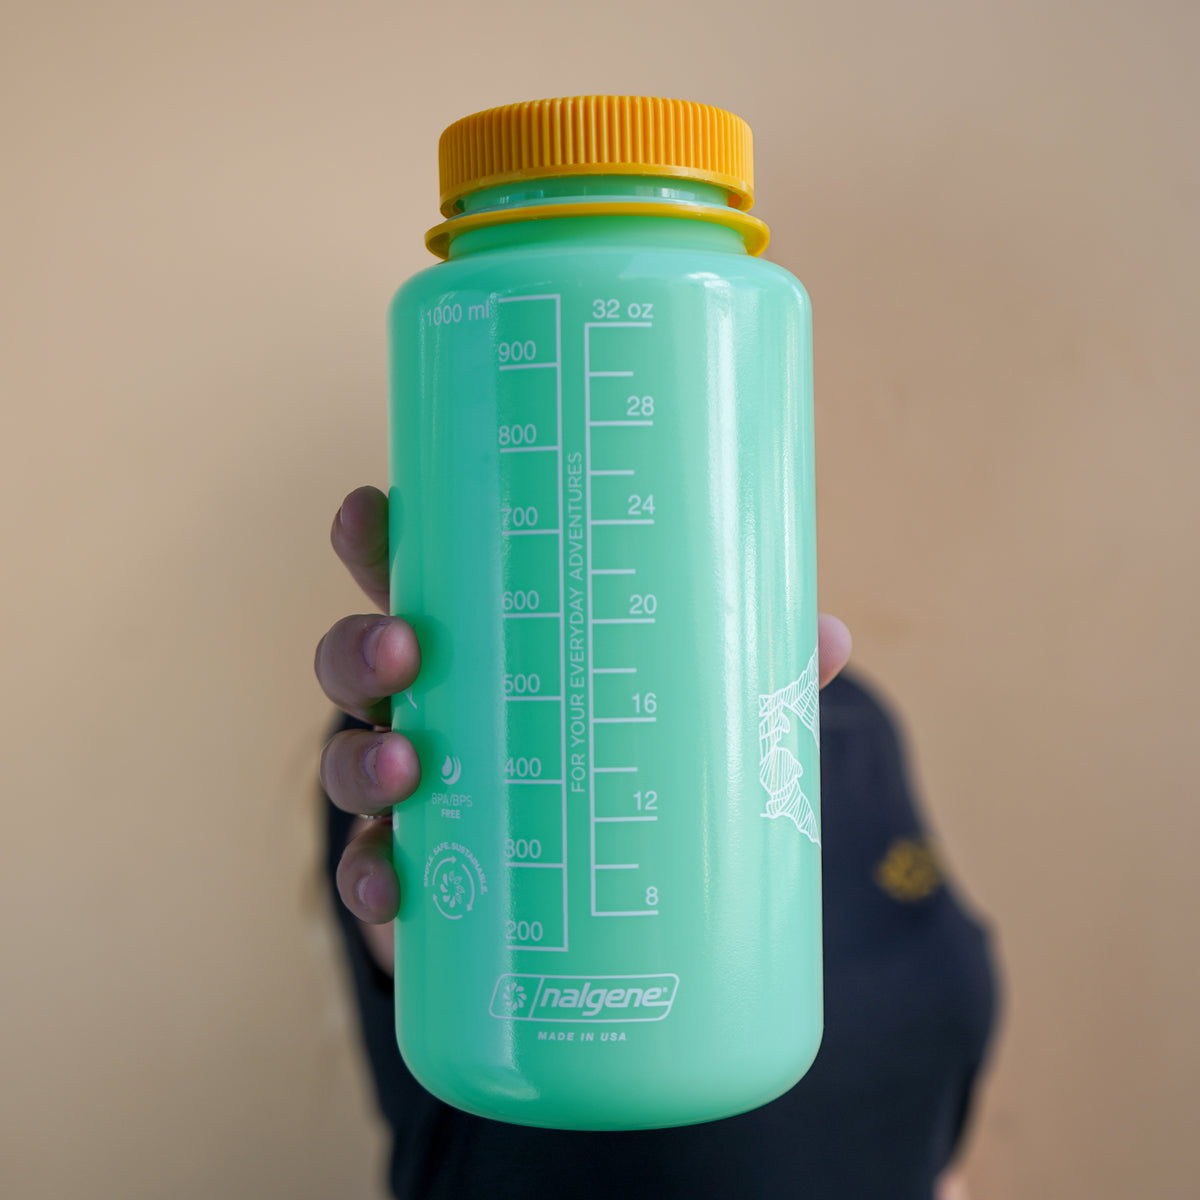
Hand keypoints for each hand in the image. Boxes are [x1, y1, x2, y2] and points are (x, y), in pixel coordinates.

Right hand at [316, 485, 852, 971]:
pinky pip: (363, 871)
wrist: (594, 895)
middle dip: (362, 644)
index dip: (374, 538)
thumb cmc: (624, 757)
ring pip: (346, 756)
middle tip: (409, 647)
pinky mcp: (422, 873)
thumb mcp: (679, 705)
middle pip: (358, 657)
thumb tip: (827, 638)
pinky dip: (365, 877)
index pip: (411, 575)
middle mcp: (431, 707)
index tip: (374, 506)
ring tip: (409, 766)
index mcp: (482, 643)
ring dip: (358, 756)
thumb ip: (741, 669)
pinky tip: (391, 886)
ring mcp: (416, 788)